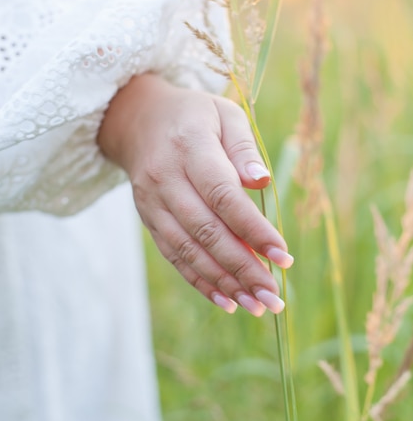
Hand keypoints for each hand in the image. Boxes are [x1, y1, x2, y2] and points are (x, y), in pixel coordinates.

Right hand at [98, 73, 293, 315]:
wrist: (137, 120)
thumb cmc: (193, 116)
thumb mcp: (224, 115)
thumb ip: (244, 148)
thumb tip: (262, 182)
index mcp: (190, 147)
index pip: (223, 196)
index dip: (253, 229)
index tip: (283, 257)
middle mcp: (165, 178)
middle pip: (206, 231)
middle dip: (242, 268)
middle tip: (274, 296)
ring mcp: (152, 202)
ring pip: (188, 250)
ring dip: (224, 282)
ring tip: (256, 305)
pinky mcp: (149, 218)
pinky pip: (173, 255)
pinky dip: (199, 281)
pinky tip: (226, 301)